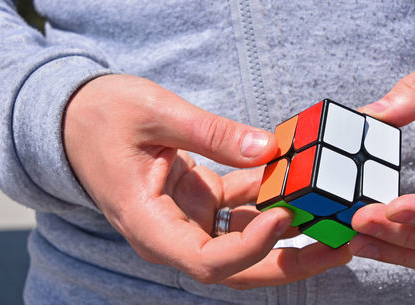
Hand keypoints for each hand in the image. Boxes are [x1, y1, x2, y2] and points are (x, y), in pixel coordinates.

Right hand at [63, 74, 350, 288]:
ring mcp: (190, 218)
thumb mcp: (154, 115)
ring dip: (289, 227)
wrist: (78, 118)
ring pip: (246, 238)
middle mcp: (173, 232)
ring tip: (334, 212)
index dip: (250, 249)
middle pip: (237, 266)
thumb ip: (210, 134)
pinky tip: (301, 176)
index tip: (284, 216)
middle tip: (337, 245)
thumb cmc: (102, 118)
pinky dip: (271, 193)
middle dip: (289, 261)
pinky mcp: (202, 200)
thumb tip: (267, 149)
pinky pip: (243, 204)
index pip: (205, 262)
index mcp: (150, 225)